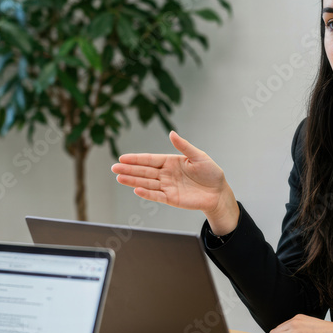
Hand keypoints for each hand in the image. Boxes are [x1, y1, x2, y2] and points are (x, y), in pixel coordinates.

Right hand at [111, 131, 239, 233]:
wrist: (219, 193)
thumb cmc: (211, 173)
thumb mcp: (199, 156)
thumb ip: (184, 147)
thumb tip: (171, 133)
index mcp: (171, 162)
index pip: (150, 159)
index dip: (136, 159)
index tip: (122, 158)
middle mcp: (166, 174)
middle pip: (144, 171)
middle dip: (129, 169)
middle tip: (114, 168)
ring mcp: (167, 187)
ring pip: (147, 183)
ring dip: (133, 181)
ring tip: (119, 178)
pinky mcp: (171, 199)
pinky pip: (157, 196)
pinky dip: (147, 193)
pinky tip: (136, 189)